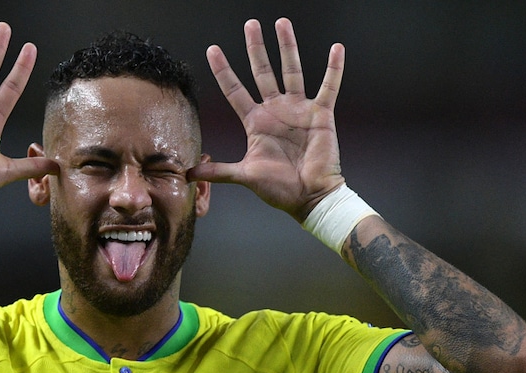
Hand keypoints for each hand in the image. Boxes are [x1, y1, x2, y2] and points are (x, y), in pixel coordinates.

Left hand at [188, 18, 345, 222]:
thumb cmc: (279, 189)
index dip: (223, 70)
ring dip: (288, 47)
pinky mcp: (321, 114)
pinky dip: (334, 69)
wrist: (310, 197)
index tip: (212, 49)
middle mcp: (276, 111)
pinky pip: (328, 87)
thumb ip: (218, 172)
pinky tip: (337, 48)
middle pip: (262, 72)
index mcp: (256, 122)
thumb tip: (188, 174)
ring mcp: (299, 110)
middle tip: (250, 24)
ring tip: (282, 23)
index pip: (235, 90)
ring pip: (292, 71)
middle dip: (256, 48)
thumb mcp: (245, 176)